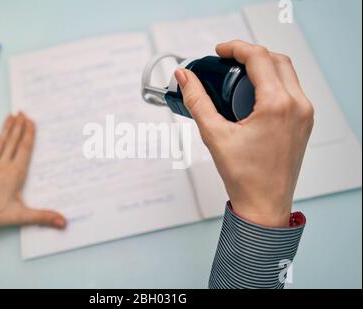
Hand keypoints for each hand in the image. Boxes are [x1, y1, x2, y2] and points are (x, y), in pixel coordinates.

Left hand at [0, 113, 65, 232]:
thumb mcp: (19, 217)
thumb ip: (43, 217)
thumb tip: (63, 222)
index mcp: (14, 174)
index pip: (24, 150)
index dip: (29, 134)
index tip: (31, 121)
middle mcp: (2, 166)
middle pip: (13, 142)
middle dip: (19, 127)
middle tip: (22, 113)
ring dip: (5, 129)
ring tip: (10, 116)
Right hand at [175, 41, 313, 227]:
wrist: (264, 204)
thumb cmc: (244, 177)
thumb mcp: (214, 135)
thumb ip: (197, 101)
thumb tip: (185, 78)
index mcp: (278, 105)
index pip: (259, 58)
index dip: (236, 48)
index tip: (220, 51)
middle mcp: (297, 105)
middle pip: (277, 60)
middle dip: (250, 54)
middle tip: (227, 60)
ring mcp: (304, 114)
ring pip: (287, 73)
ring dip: (263, 66)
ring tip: (237, 75)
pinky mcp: (304, 122)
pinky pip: (292, 90)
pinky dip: (273, 82)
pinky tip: (252, 93)